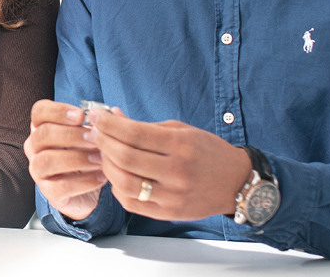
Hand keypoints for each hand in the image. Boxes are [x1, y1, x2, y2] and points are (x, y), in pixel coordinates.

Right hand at [25, 100, 106, 220]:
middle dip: (71, 135)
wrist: (89, 188)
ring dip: (77, 158)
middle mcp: (35, 148)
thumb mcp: (92, 136)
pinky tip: (102, 177)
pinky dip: (84, 181)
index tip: (81, 116)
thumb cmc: (88, 154)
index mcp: (42, 127)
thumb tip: (112, 113)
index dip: (58, 111)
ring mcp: (39, 171)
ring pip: (47, 160)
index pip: (39, 112)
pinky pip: (61, 186)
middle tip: (94, 138)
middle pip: (43, 134)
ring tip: (100, 159)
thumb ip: (100, 124)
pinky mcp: (49, 192)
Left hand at [89, 108, 251, 220]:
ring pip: (124, 183)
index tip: (97, 117)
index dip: (110, 124)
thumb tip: (113, 116)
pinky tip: (117, 176)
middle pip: (125, 157)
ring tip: (103, 154)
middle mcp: (177, 171)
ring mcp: (172, 195)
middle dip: (103, 142)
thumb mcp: (181, 130)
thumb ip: (146, 126)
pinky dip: (117, 188)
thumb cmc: (207, 152)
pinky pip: (131, 203)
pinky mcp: (168, 213)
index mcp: (181, 145)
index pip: (135, 133)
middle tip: (95, 133)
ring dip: (106, 166)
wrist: (235, 183)